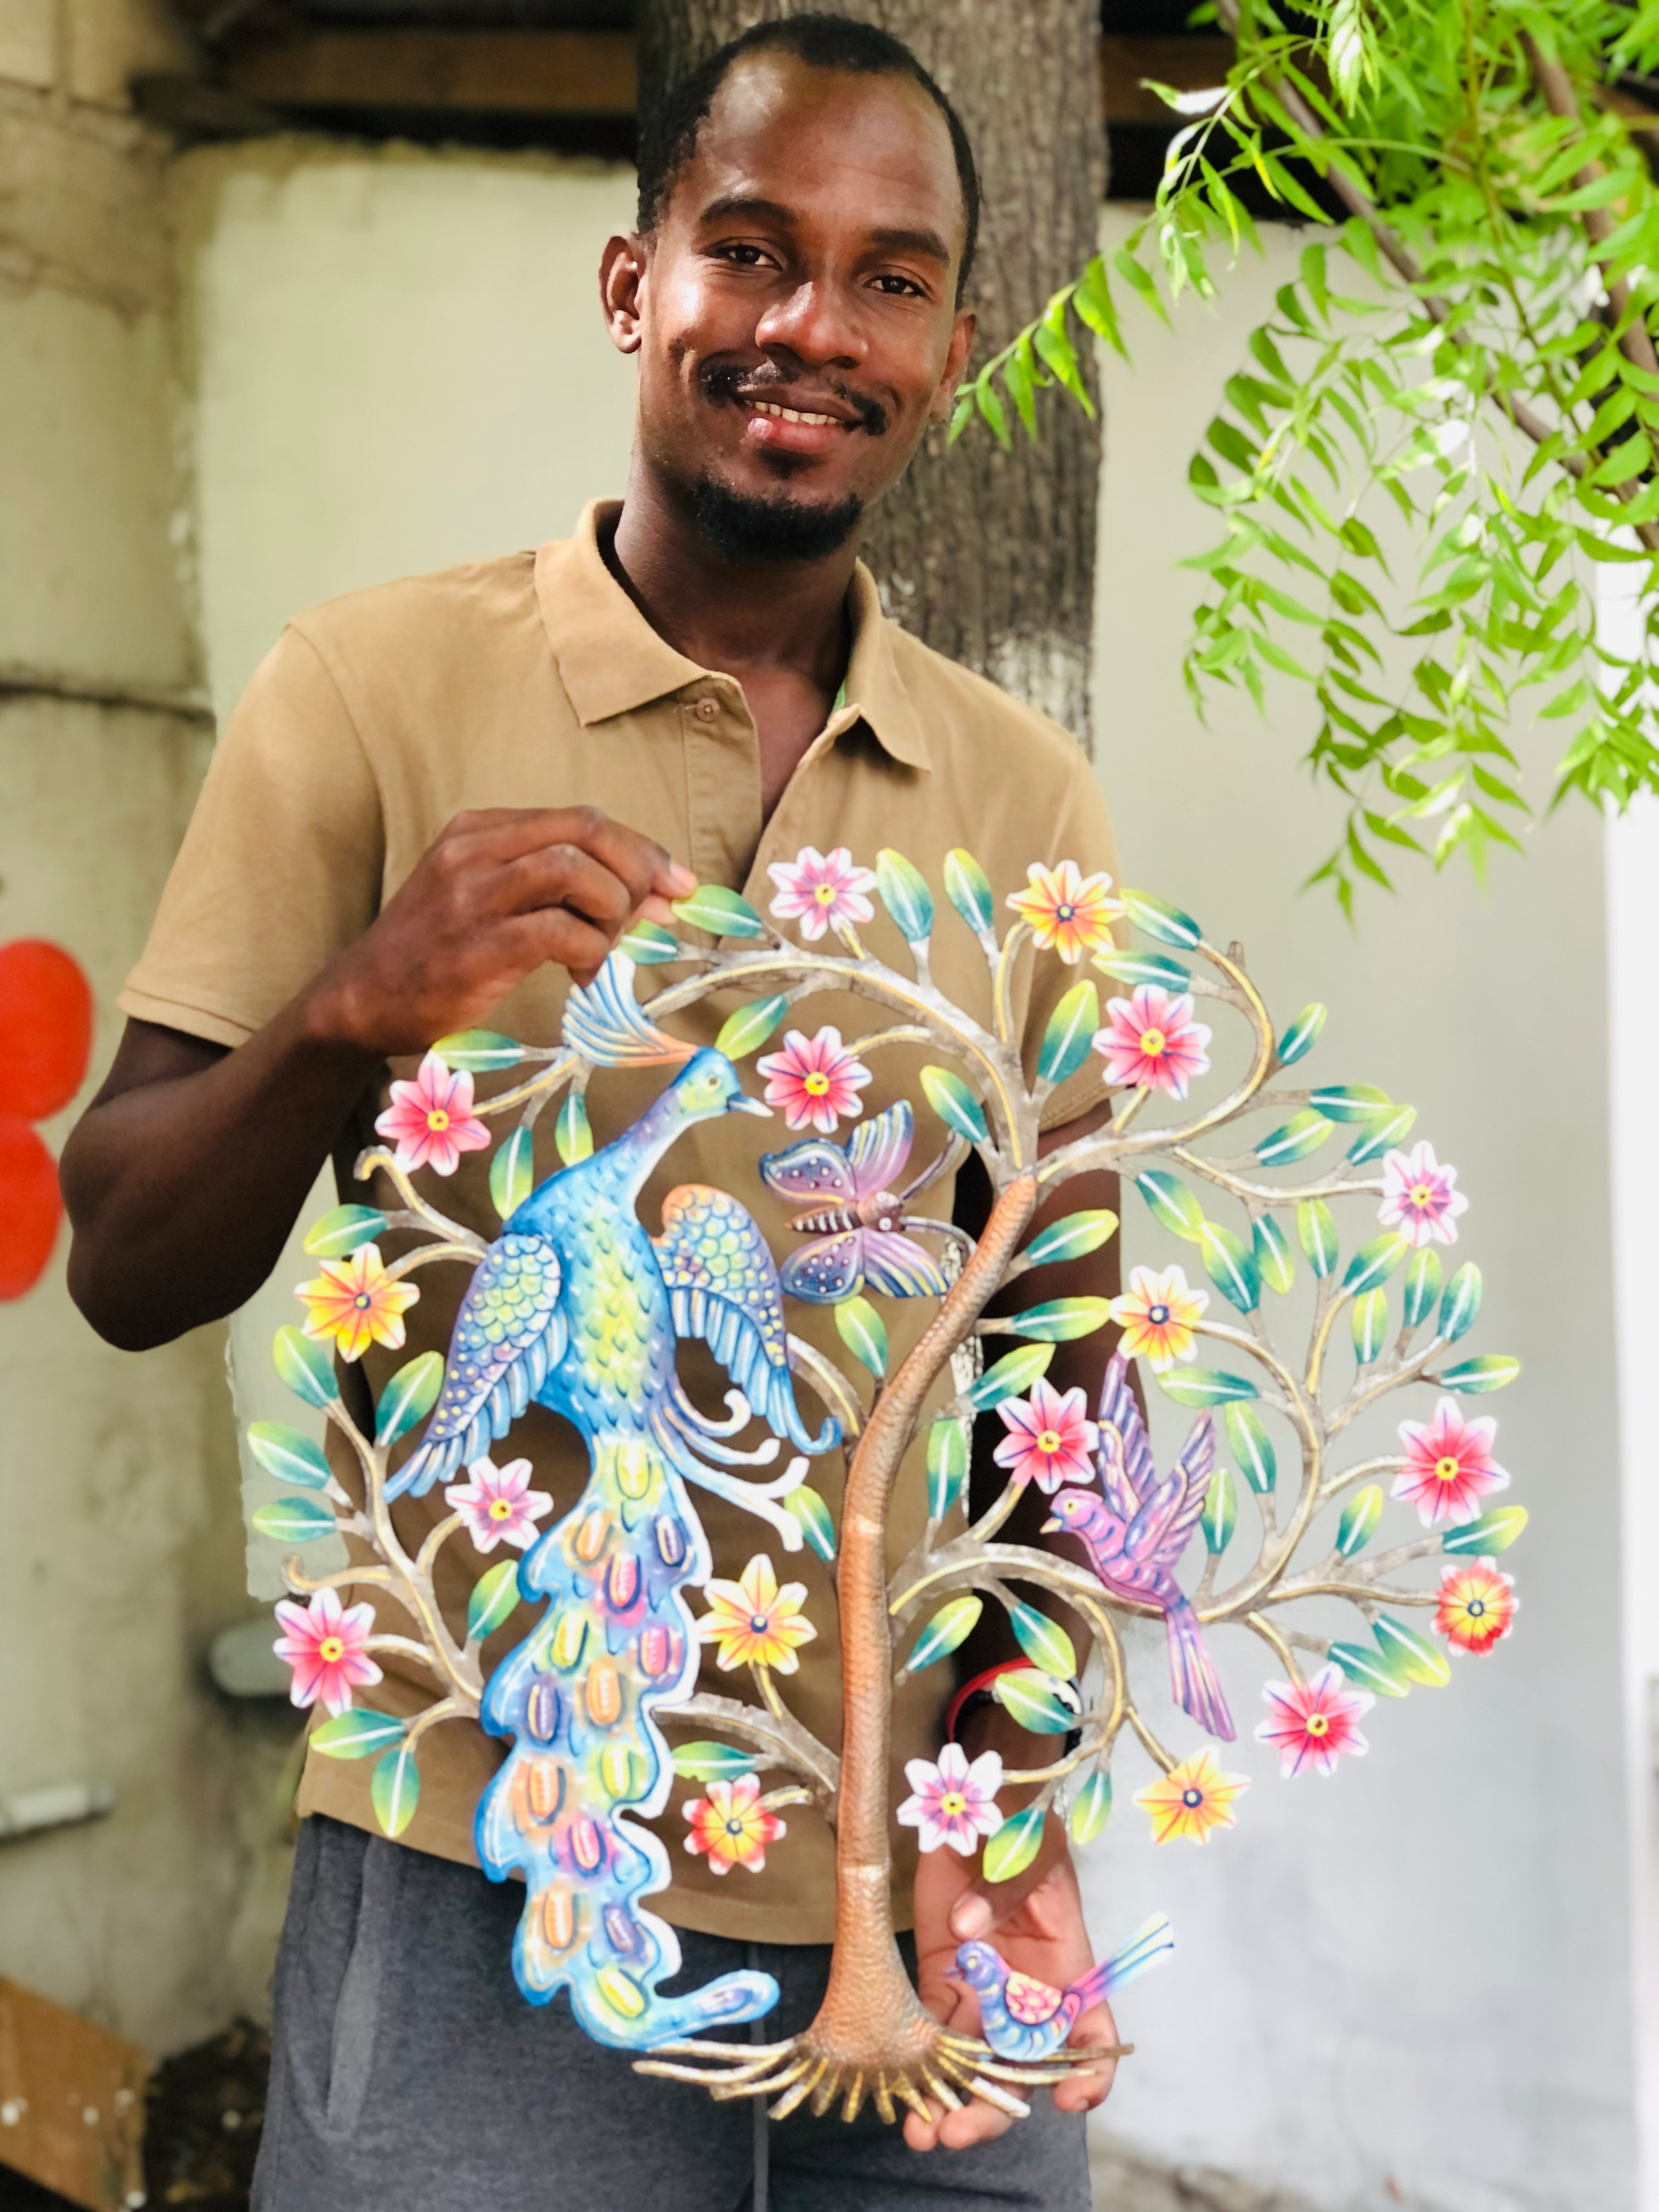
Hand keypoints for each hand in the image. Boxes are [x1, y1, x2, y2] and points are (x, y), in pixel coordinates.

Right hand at [308, 806, 695, 1055]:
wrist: (363, 999)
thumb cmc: (435, 952)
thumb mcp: (488, 896)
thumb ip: (557, 887)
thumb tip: (651, 895)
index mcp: (480, 829)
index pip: (580, 818)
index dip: (638, 847)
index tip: (673, 882)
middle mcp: (475, 850)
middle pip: (585, 831)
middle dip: (637, 870)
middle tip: (653, 913)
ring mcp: (472, 896)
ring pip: (575, 871)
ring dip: (611, 911)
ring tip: (603, 947)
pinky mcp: (477, 946)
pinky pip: (559, 931)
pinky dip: (590, 953)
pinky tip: (583, 978)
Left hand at [906, 1812, 1117, 2152]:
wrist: (976, 1810)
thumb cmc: (1022, 1829)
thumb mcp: (1031, 1849)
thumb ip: (1006, 1886)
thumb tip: (967, 1925)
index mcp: (1066, 1970)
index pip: (1091, 2036)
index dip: (1089, 2075)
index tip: (1070, 2101)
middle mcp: (1027, 1995)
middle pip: (1021, 2067)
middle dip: (993, 2108)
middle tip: (957, 2131)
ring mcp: (983, 1992)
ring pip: (972, 2062)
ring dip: (949, 2101)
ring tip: (921, 2130)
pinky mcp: (942, 1981)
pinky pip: (933, 2031)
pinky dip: (919, 2063)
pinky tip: (902, 2089)